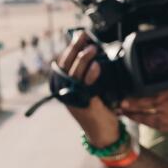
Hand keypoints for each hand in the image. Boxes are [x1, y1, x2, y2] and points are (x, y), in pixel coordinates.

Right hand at [56, 31, 121, 146]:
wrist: (105, 132)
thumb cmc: (101, 107)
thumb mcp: (92, 87)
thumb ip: (90, 72)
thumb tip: (94, 49)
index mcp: (65, 88)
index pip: (62, 64)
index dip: (69, 49)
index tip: (78, 35)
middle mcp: (66, 93)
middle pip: (66, 67)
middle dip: (74, 48)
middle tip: (84, 34)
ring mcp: (74, 99)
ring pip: (74, 75)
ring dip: (83, 59)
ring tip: (93, 47)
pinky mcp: (86, 105)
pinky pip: (86, 87)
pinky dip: (91, 75)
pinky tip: (97, 65)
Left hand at [120, 82, 167, 132]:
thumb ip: (164, 83)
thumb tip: (148, 80)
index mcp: (167, 97)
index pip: (143, 102)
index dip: (131, 103)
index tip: (122, 102)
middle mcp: (166, 110)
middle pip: (143, 113)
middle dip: (130, 112)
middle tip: (120, 110)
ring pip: (147, 121)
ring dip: (137, 118)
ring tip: (128, 115)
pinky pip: (156, 125)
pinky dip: (148, 122)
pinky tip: (143, 120)